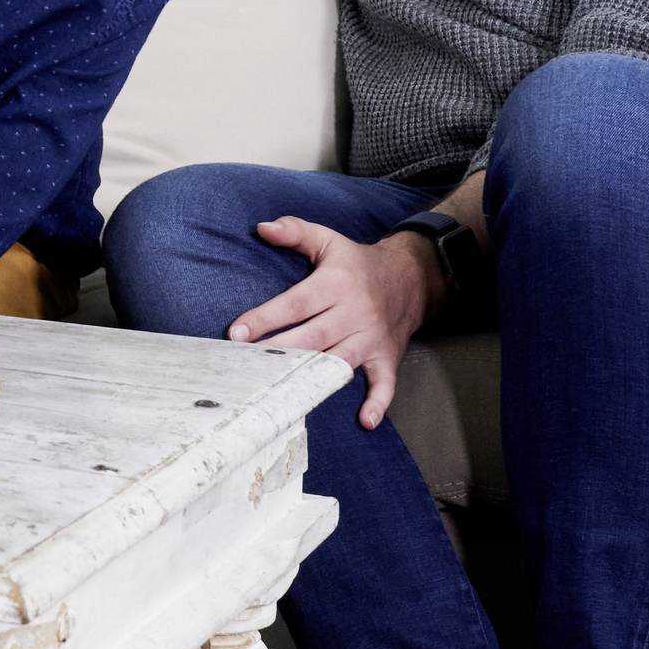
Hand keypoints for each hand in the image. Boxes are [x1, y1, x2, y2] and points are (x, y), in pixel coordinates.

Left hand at [226, 218, 437, 429]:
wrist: (411, 276)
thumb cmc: (357, 263)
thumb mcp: (328, 239)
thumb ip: (295, 231)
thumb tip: (262, 228)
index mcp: (336, 284)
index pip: (296, 303)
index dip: (266, 317)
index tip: (236, 332)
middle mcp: (354, 312)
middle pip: (314, 337)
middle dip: (281, 351)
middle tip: (248, 365)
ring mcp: (372, 337)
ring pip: (341, 361)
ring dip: (315, 378)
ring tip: (284, 393)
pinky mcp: (387, 356)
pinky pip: (386, 382)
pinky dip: (378, 402)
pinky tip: (364, 420)